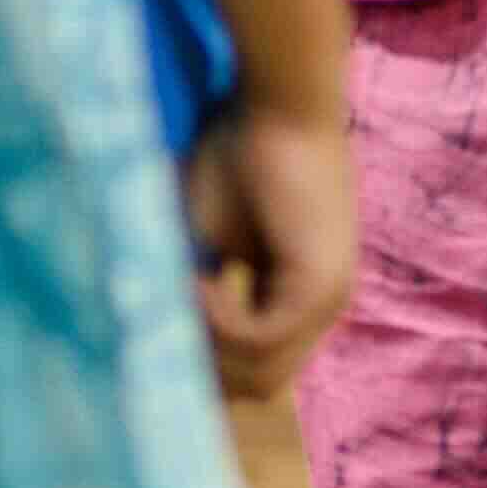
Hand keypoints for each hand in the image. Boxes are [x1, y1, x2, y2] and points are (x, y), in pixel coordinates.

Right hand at [181, 93, 356, 403]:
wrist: (276, 102)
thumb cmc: (237, 153)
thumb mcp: (207, 240)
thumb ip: (197, 292)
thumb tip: (158, 341)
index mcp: (301, 297)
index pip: (258, 370)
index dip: (208, 363)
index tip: (166, 333)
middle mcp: (324, 307)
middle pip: (261, 385)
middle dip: (207, 366)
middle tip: (169, 319)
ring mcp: (328, 299)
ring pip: (262, 373)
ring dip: (210, 342)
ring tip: (185, 289)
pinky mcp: (319, 284)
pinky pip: (261, 338)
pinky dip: (220, 320)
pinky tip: (201, 280)